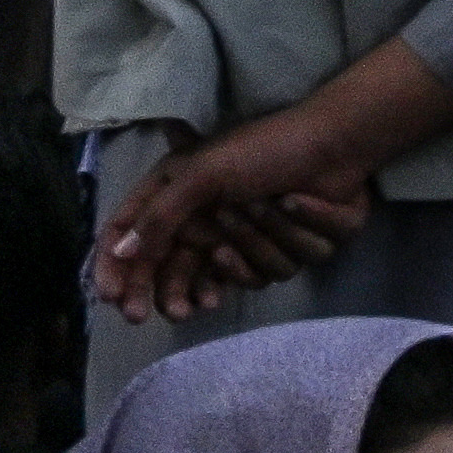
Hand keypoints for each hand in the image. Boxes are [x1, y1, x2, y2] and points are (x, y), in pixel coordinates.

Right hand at [94, 42, 452, 323]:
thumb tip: (123, 251)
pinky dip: (296, 231)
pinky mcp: (294, 247)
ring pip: (247, 275)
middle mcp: (215, 226)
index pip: (138, 244)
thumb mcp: (204, 173)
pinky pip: (288, 266)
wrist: (337, 141)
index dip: (121, 272)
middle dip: (180, 293)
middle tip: (180, 312)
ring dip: (258, 239)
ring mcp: (256, 240)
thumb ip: (161, 214)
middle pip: (182, 276)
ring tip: (263, 205)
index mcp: (184, 202)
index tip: (115, 300)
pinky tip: (298, 202)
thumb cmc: (265, 148)